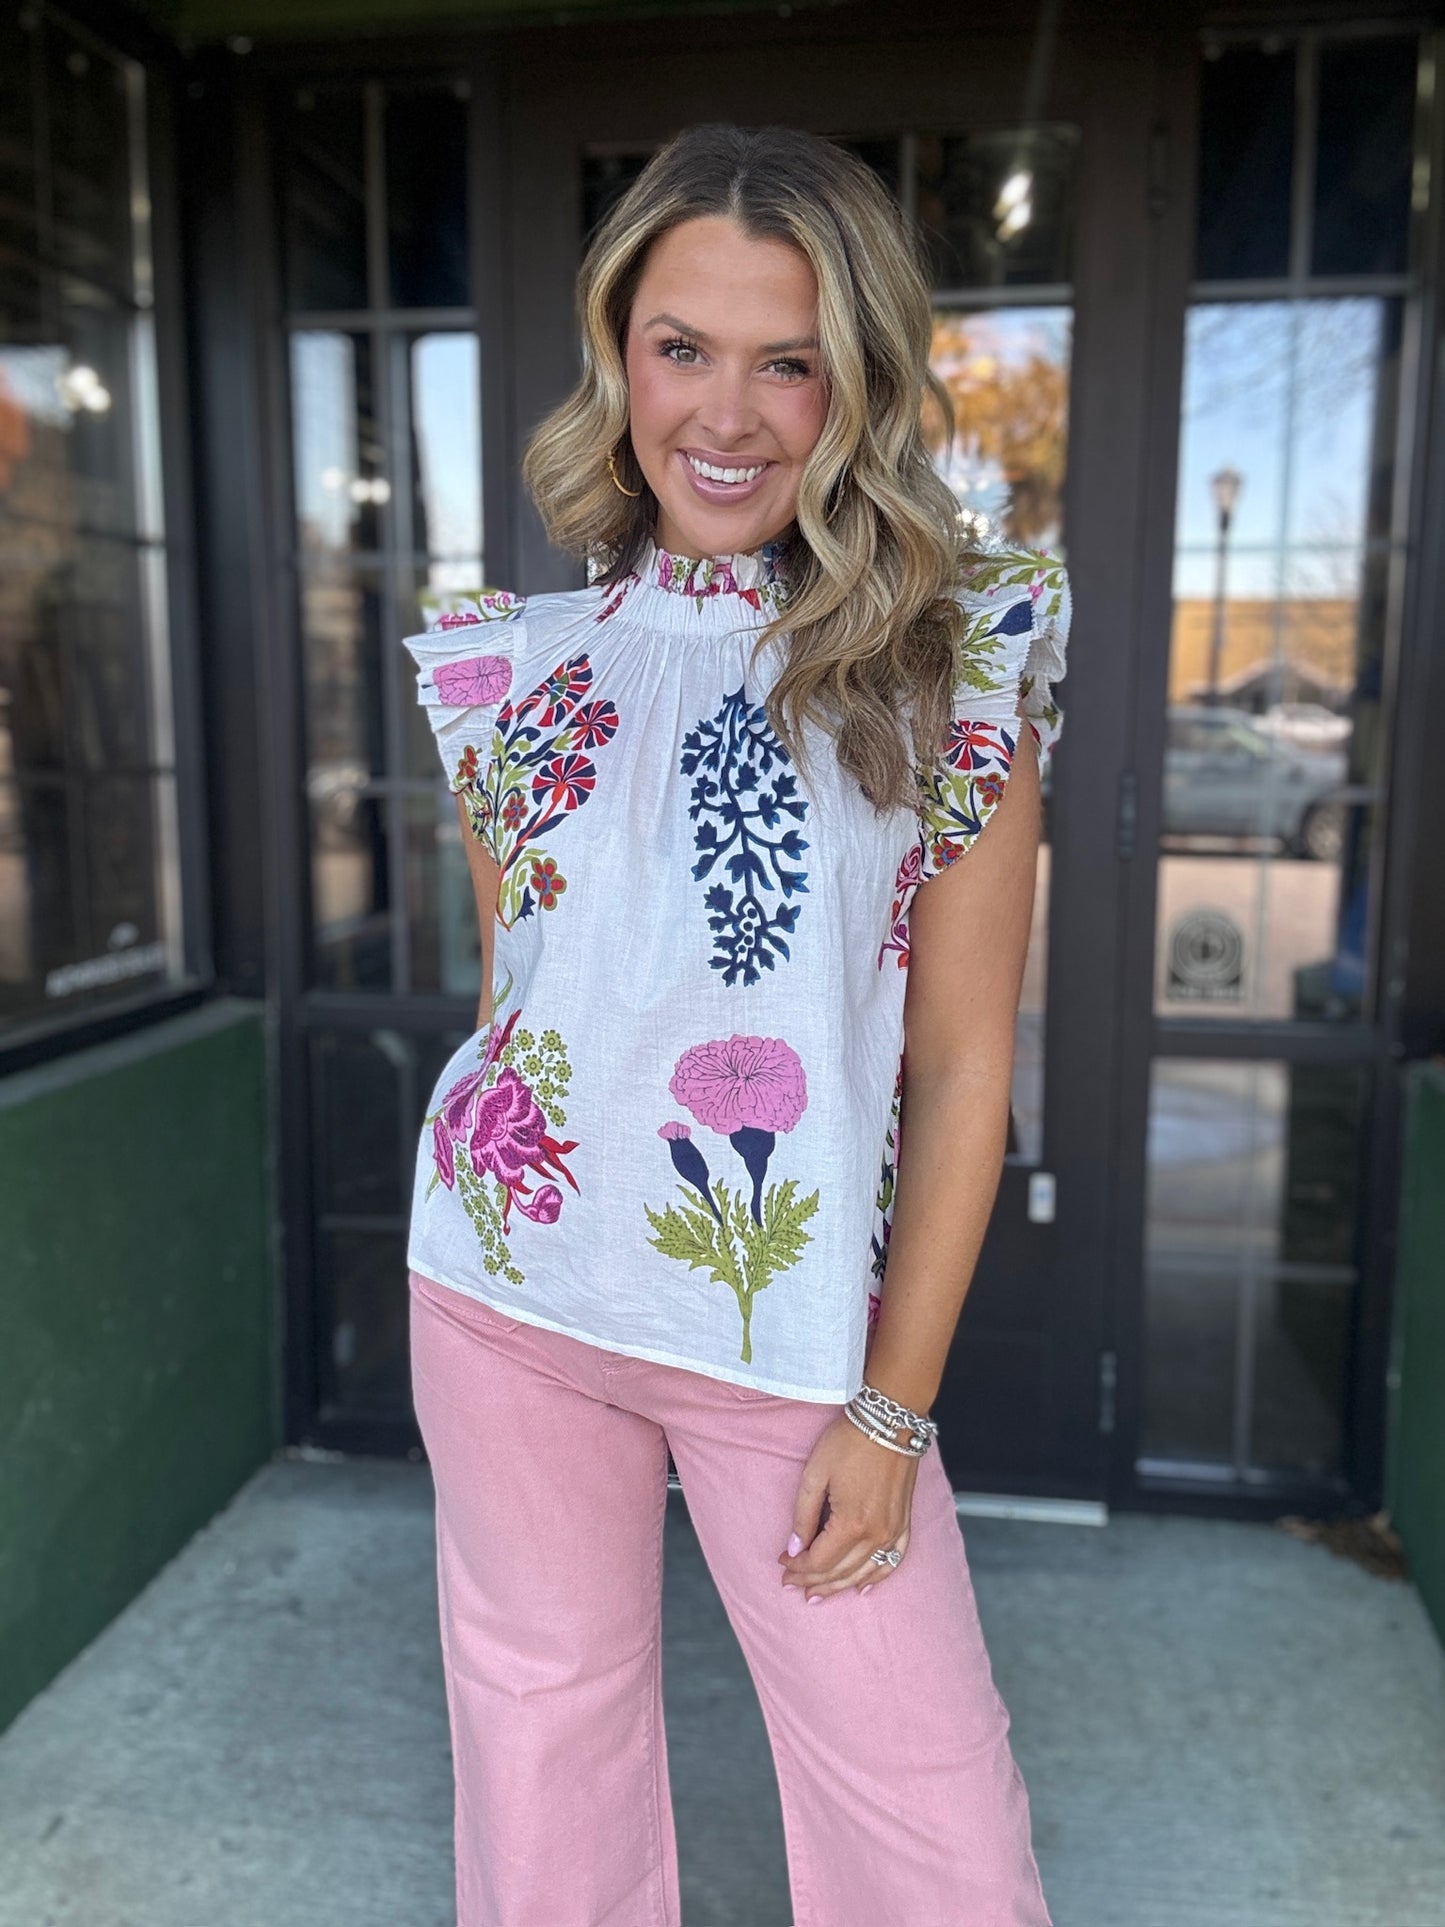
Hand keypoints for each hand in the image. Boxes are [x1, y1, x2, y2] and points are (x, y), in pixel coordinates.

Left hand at [778, 1413, 919, 1601]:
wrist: (889, 1420)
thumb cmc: (849, 1441)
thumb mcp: (815, 1474)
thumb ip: (803, 1516)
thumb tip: (794, 1549)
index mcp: (852, 1524)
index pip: (819, 1560)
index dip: (798, 1568)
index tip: (782, 1566)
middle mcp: (876, 1533)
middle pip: (840, 1570)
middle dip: (813, 1580)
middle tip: (793, 1585)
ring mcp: (894, 1530)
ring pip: (864, 1572)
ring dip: (840, 1586)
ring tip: (819, 1594)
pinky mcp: (904, 1521)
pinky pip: (893, 1560)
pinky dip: (877, 1576)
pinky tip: (863, 1586)